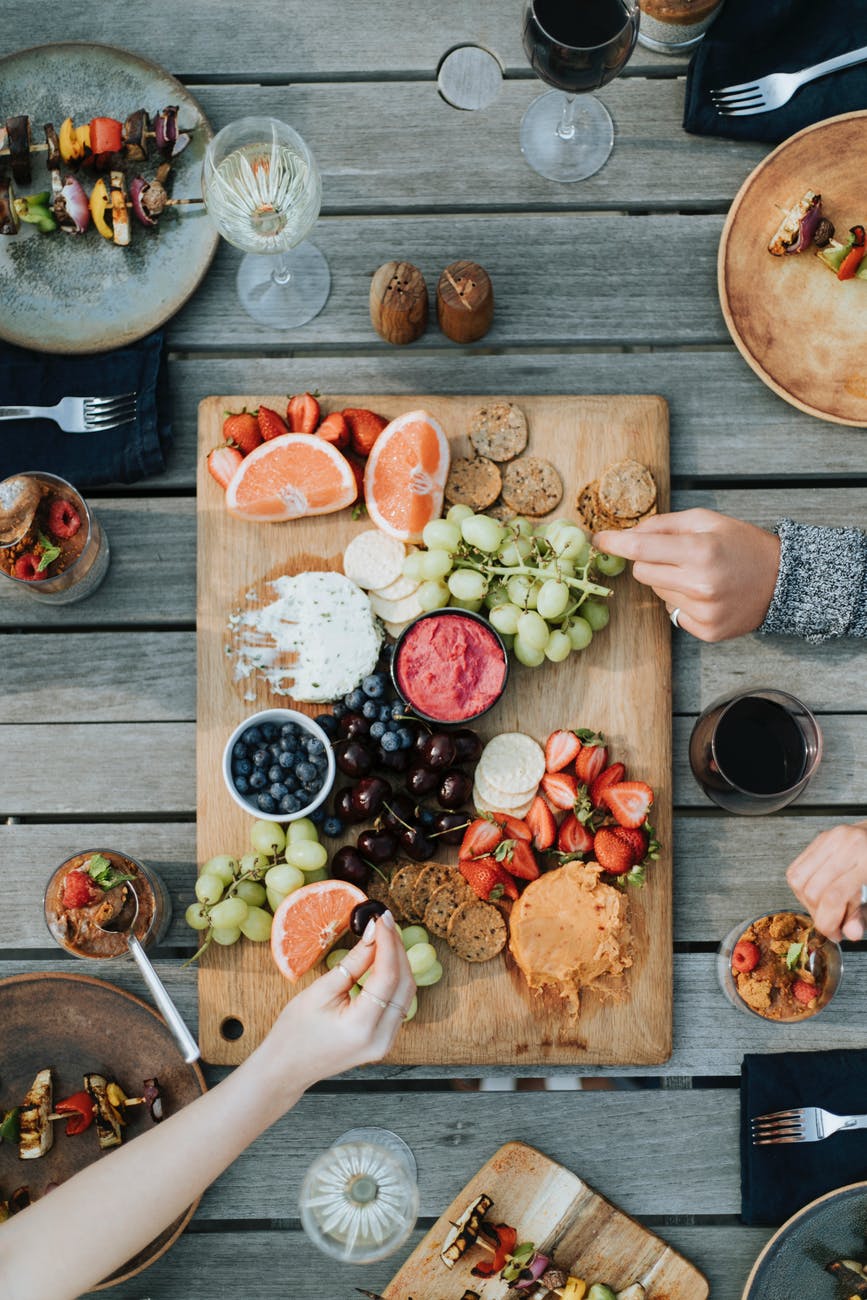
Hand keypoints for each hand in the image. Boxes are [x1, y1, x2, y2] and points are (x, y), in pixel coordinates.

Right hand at [261, 912, 414, 1090]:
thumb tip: (374, 932)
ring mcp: (385, 1043)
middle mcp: (381, 1039)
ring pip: (406, 994)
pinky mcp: (384, 1041)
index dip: (388, 942)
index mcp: (361, 1027)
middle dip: (397, 949)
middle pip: (404, 985)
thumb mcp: (320, 990)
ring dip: (399, 963)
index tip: (383, 917)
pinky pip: (398, 1004)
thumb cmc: (295, 1030)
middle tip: (386, 922)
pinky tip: (383, 961)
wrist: (286, 1068)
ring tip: (385, 937)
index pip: (387, 976)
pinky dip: (394, 980)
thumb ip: (353, 962)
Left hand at [593, 509, 780, 641]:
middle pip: (642, 572)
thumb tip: (627, 534)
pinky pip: (672, 613)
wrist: (783, 580)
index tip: (599, 540)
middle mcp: (700, 584)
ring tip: (699, 575)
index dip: (614, 544)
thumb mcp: (707, 521)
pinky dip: (682, 602)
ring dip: (668, 581)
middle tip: (676, 555)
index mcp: (700, 551)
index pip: (640, 549)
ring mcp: (703, 611)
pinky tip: (706, 594)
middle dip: (650, 561)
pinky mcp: (707, 631)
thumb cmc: (742, 545)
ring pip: (657, 592)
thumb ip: (664, 525)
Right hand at [786, 823, 866, 941]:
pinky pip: (796, 868)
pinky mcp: (820, 838)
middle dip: (818, 914)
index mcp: (866, 860)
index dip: (828, 922)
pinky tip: (818, 892)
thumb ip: (862, 914)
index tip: (834, 933)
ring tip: (824, 906)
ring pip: (798, 880)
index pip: (833, 897)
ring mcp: (830, 838)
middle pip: (813, 890)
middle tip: (830, 922)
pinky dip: (803, 887)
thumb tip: (850, 933)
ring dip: (807, 901)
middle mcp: (845, 846)